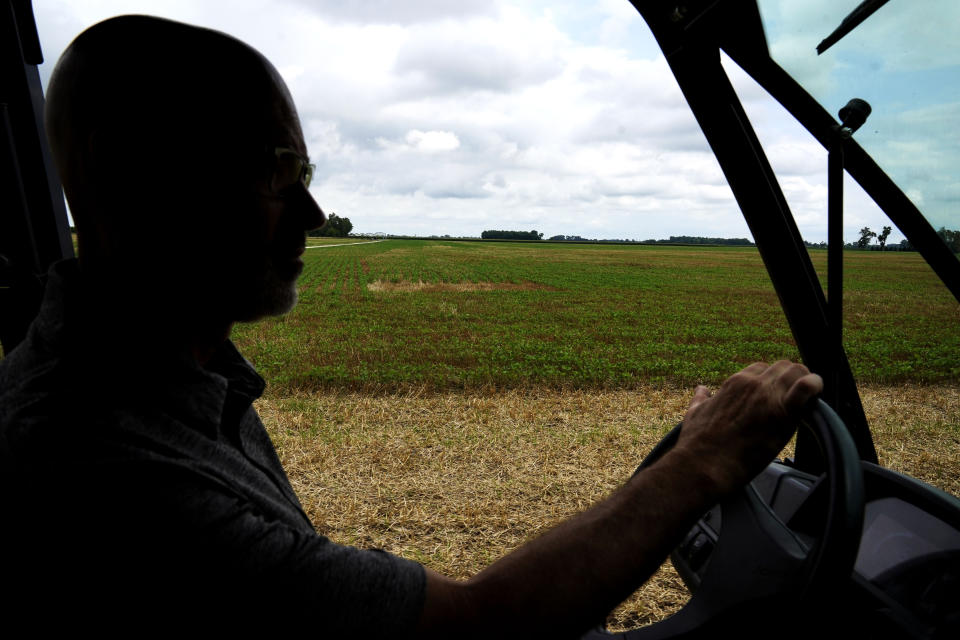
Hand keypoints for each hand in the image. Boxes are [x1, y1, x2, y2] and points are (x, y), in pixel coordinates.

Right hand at [672, 360, 822, 494]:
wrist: (704, 464)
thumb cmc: (697, 443)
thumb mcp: (694, 414)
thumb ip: (700, 399)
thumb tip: (701, 390)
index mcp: (734, 383)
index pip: (761, 368)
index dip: (772, 381)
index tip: (776, 395)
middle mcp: (752, 383)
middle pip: (783, 367)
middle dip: (791, 380)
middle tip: (796, 399)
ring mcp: (767, 395)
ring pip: (797, 371)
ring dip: (806, 382)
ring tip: (808, 400)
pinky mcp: (781, 412)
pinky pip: (807, 387)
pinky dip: (815, 388)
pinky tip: (816, 396)